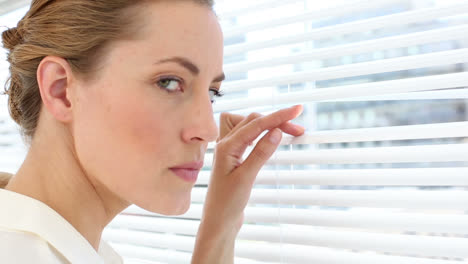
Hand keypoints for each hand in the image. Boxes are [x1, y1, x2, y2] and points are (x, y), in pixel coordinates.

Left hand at [201, 105, 304, 233]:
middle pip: (253, 120)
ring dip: (267, 125)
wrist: (218, 222)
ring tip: (288, 131)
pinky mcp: (235, 157)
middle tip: (298, 129)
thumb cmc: (227, 204)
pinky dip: (261, 134)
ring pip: (249, 126)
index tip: (297, 109)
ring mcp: (230, 150)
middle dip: (276, 120)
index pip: (256, 124)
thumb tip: (276, 131)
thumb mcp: (246, 178)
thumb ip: (260, 153)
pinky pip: (248, 137)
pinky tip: (271, 139)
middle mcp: (226, 144)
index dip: (278, 116)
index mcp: (226, 147)